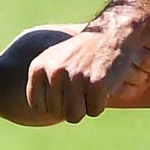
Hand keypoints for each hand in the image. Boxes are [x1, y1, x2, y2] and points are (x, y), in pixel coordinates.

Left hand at [25, 31, 149, 122]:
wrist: (113, 33)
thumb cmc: (83, 52)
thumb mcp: (54, 60)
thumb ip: (42, 82)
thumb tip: (36, 110)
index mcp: (39, 67)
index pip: (38, 106)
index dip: (54, 104)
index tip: (66, 91)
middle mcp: (54, 72)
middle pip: (57, 112)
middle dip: (72, 105)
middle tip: (83, 86)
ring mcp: (75, 77)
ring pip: (74, 116)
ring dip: (85, 108)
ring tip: (91, 88)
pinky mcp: (96, 83)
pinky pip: (94, 111)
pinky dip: (101, 103)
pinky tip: (104, 85)